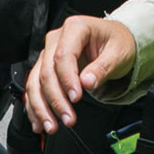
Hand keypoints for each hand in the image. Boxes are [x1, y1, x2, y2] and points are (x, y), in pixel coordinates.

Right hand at [25, 16, 137, 134]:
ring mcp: (48, 55)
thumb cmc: (116, 42)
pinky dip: (35, 107)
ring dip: (41, 108)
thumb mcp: (118, 53)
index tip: (76, 98)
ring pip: (36, 83)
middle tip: (68, 118)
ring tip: (51, 126)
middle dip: (55, 99)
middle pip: (47, 72)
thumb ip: (102, 67)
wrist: (113, 42)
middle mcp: (56, 40)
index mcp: (75, 28)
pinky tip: (39, 122)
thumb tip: (87, 82)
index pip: (63, 56)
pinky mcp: (45, 69)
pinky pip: (35, 89)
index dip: (67, 79)